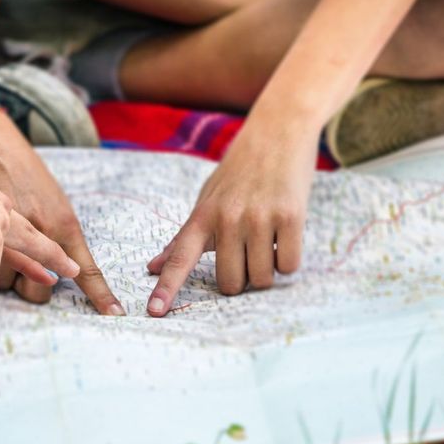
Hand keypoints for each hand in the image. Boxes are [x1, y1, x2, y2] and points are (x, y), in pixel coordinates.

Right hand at [0, 112, 123, 314]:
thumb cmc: (25, 175)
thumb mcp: (52, 203)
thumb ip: (57, 240)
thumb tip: (54, 277)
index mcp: (63, 225)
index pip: (85, 268)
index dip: (99, 293)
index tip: (114, 312)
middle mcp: (41, 232)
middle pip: (41, 292)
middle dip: (33, 287)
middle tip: (26, 265)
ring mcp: (11, 236)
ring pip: (10, 286)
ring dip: (5, 276)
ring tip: (0, 247)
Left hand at [146, 122, 317, 316]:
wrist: (278, 131)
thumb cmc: (239, 172)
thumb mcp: (206, 200)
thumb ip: (183, 237)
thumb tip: (152, 267)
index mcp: (202, 216)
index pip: (180, 258)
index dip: (167, 288)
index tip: (154, 312)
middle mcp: (227, 218)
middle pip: (231, 283)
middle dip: (242, 279)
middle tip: (248, 254)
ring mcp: (259, 217)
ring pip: (262, 278)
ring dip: (267, 269)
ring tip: (268, 240)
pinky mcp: (290, 215)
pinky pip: (289, 265)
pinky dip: (288, 259)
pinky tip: (285, 236)